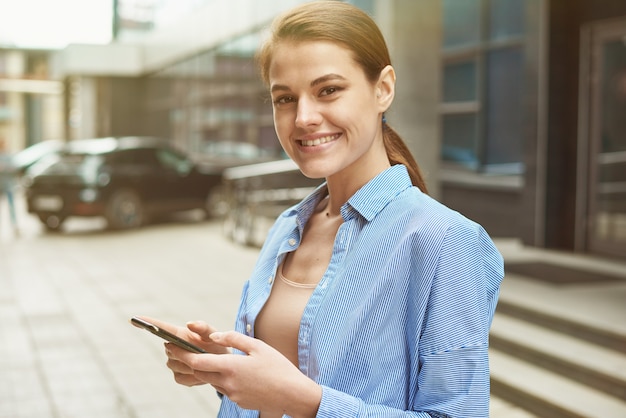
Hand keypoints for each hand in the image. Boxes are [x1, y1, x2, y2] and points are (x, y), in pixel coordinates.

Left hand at [166, 331, 321, 417]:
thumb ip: (233, 338)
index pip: (197, 361)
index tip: (172, 346)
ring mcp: (232, 395)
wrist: (292, 394)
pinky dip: (221, 379)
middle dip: (188, 362)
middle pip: (199, 372)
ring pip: (211, 380)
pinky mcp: (238, 402)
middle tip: (179, 351)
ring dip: (205, 370)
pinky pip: (224, 388)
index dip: (182, 354)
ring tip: (203, 358)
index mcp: (231, 366)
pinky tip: (231, 372)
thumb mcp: (257, 346)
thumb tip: (213, 337)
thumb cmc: (278, 367)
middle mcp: (227, 383)